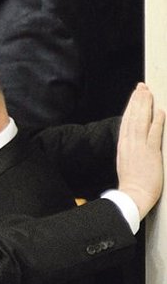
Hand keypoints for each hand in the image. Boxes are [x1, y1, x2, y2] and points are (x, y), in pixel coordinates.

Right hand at [117, 83, 164, 217]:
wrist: (132, 196)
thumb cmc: (131, 184)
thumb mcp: (125, 163)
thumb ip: (130, 150)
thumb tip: (133, 142)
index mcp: (123, 146)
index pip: (126, 121)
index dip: (130, 107)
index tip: (134, 95)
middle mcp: (129, 144)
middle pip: (132, 117)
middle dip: (137, 100)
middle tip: (141, 87)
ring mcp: (139, 148)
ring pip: (141, 121)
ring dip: (145, 106)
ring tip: (147, 92)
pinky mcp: (150, 153)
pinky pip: (154, 134)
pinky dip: (157, 121)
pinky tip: (160, 111)